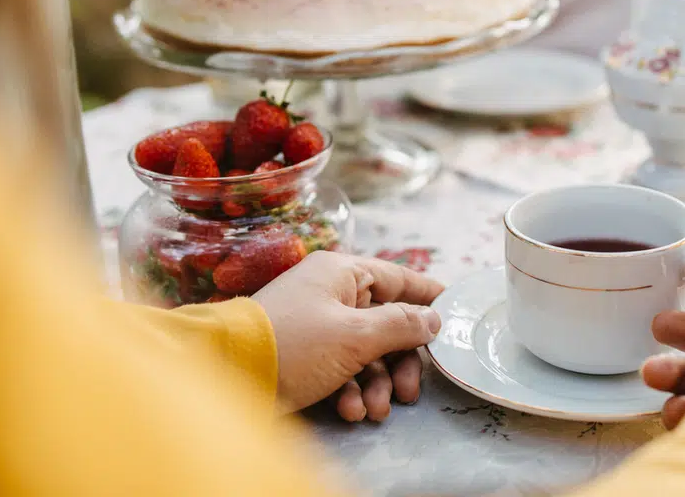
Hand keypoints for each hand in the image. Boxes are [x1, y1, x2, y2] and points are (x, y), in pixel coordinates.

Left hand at [251, 251, 443, 420]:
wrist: (229, 376)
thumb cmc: (295, 345)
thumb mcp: (356, 335)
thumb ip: (401, 325)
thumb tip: (433, 317)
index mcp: (342, 273)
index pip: (397, 277)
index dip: (428, 294)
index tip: (455, 309)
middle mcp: (330, 294)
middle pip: (386, 323)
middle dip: (399, 363)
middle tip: (410, 393)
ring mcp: (316, 325)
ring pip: (365, 352)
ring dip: (375, 384)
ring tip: (372, 410)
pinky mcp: (304, 356)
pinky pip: (340, 369)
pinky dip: (349, 391)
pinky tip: (347, 410)